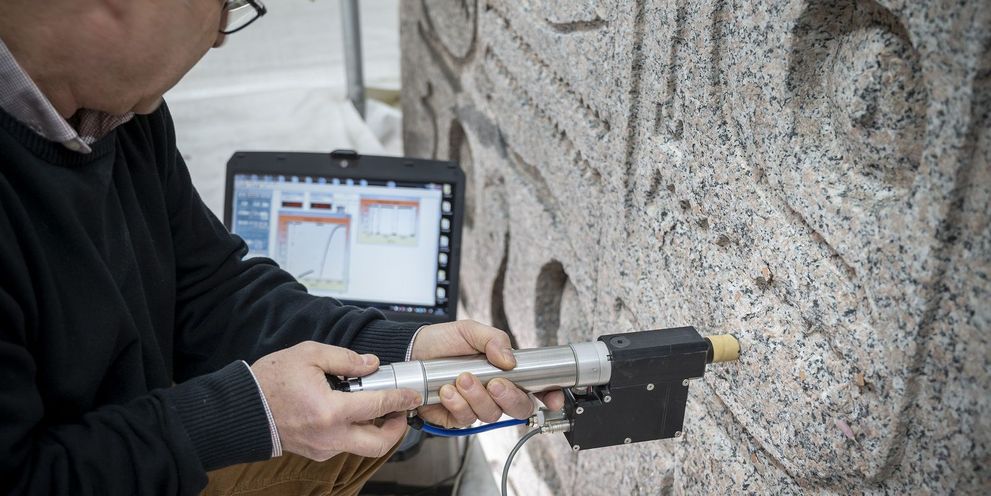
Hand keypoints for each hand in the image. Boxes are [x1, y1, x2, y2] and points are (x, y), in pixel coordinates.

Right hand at [251, 342, 420, 460]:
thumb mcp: (309, 355)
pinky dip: (356, 432)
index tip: (412, 395)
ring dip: (376, 431)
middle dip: (397, 429)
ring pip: (363, 447)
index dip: (401, 399)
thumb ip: (345, 359)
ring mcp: (323, 448)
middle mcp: (330, 436)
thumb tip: (371, 363)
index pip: (379, 406)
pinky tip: (353, 414)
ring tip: (377, 408)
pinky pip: (345, 445)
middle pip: (379, 444)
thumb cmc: (270, 381)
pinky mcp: (316, 452)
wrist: (243, 409)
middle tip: (401, 411)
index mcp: (331, 411)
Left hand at [410, 320, 564, 427]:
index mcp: (505, 371)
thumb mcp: (470, 331)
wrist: (411, 351)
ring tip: (462, 378)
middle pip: (519, 408)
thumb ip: (493, 340)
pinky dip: (457, 404)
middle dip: (510, 397)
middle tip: (495, 383)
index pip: (535, 387)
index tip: (552, 398)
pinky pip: (465, 419)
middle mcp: (494, 392)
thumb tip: (510, 360)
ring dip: (477, 397)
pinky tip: (447, 391)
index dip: (549, 395)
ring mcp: (476, 405)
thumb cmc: (442, 341)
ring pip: (491, 414)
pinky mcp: (456, 417)